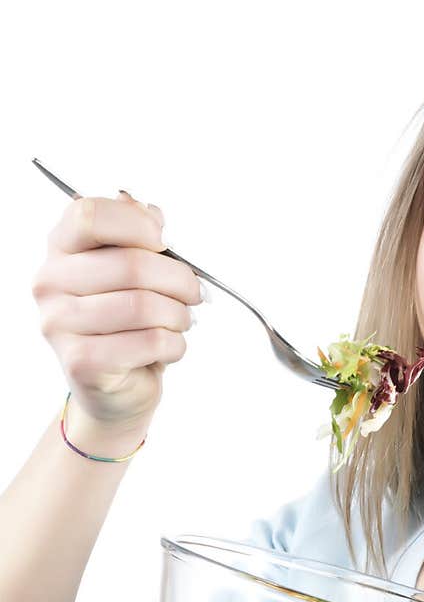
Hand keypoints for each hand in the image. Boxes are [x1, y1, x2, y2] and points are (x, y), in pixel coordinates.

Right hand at [32, 190, 205, 431]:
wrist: (115, 386)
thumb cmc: (127, 323)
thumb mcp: (134, 272)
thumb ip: (139, 237)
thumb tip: (153, 215)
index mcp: (62, 248)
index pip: (90, 215)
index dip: (137, 225)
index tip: (165, 242)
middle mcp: (51, 282)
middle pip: (130, 264)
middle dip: (179, 280)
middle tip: (194, 292)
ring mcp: (59, 323)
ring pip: (143, 306)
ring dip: (179, 315)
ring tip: (180, 321)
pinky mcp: (81, 361)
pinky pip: (149, 342)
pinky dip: (175, 345)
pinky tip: (169, 347)